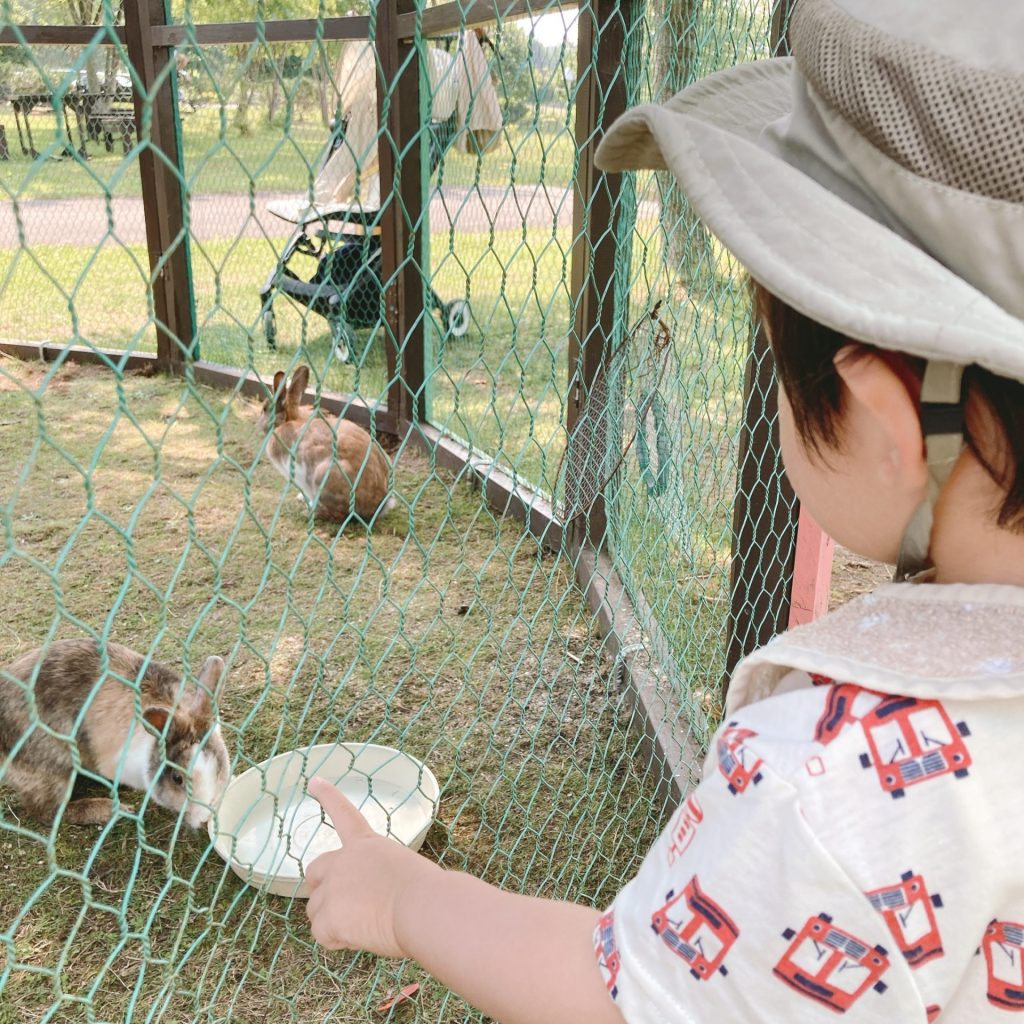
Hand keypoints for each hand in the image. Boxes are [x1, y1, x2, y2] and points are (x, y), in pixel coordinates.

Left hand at [304, 776, 440, 957]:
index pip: (344, 814)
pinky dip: (340, 941)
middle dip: (323, 889)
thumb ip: (380, 878)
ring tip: (368, 925)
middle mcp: (344, 860)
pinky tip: (363, 936)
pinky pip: (323, 935)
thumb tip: (379, 903)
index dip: (329, 797)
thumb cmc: (427, 892)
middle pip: (315, 872)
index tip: (315, 780)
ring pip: (317, 911)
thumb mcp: (402, 871)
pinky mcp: (328, 916)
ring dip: (335, 921)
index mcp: (366, 844)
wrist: (423, 907)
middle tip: (348, 906)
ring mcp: (333, 887)